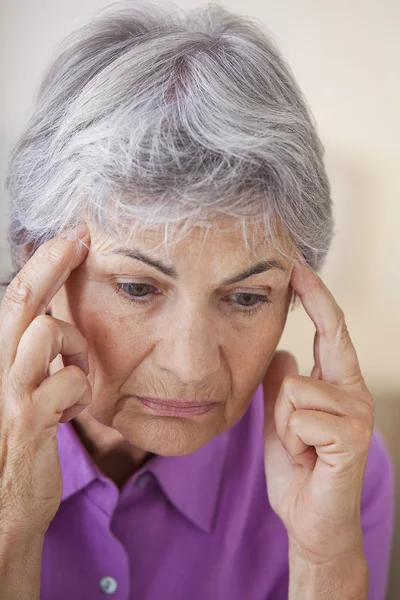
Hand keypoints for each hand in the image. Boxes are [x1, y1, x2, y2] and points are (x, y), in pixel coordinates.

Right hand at [0, 225, 90, 536]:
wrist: (4, 505)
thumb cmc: (17, 443)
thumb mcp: (20, 391)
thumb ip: (34, 357)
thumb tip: (52, 321)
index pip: (15, 297)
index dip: (42, 262)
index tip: (70, 239)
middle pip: (22, 300)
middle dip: (52, 263)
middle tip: (78, 241)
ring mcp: (9, 393)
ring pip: (47, 332)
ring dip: (75, 346)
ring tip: (75, 370)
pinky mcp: (28, 421)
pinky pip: (67, 381)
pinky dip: (79, 389)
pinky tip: (71, 408)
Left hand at [263, 260, 373, 565]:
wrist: (309, 520)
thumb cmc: (299, 468)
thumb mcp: (280, 419)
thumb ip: (280, 386)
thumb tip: (282, 352)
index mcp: (338, 384)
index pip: (331, 330)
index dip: (316, 296)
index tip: (298, 266)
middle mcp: (354, 392)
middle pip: (328, 337)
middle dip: (313, 307)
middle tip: (295, 284)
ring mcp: (356, 414)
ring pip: (295, 388)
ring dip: (283, 423)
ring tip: (298, 446)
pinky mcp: (350, 438)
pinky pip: (299, 418)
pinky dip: (291, 440)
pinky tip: (307, 458)